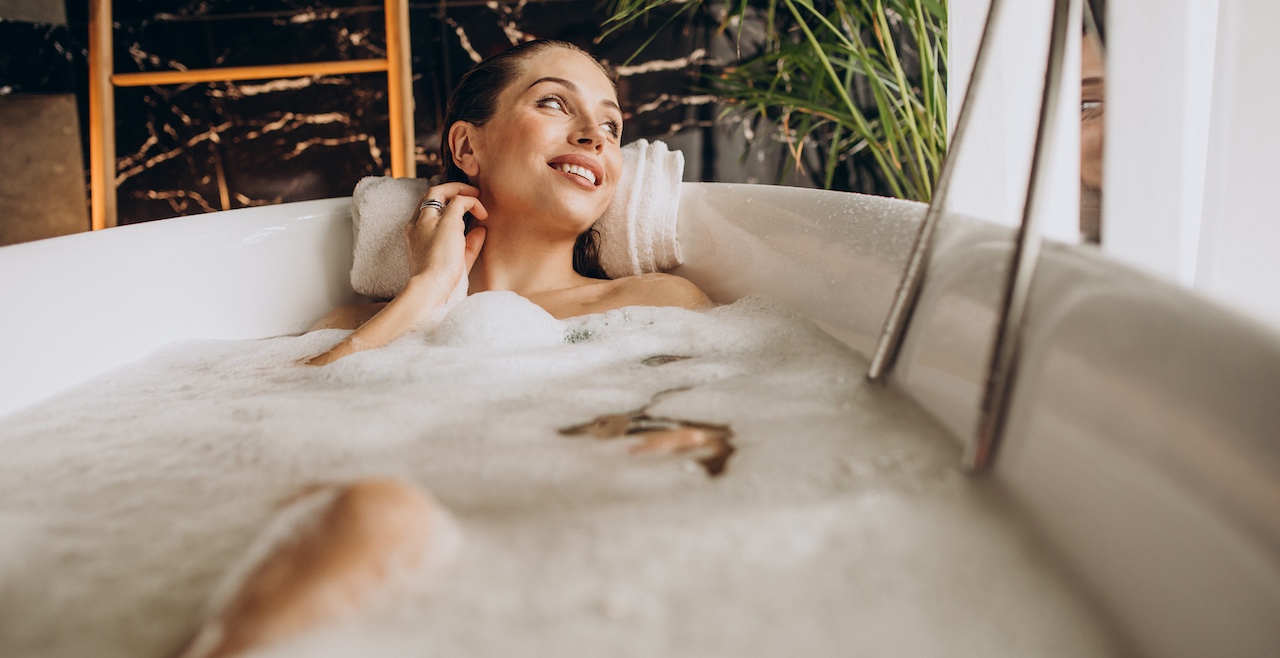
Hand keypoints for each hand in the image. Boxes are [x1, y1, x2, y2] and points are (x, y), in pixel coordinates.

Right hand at [302, 184, 487, 366]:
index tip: (460, 211)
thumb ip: (469, 246)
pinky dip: (473, 203)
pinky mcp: (445, 222)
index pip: (426, 210)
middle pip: (430, 195)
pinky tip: (483, 214)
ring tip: (477, 195)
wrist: (429, 290)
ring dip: (460, 190)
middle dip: (450, 190)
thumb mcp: (457, 262)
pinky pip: (460, 201)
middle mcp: (418, 224)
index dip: (443, 206)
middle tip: (469, 194)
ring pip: (440, 191)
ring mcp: (430, 221)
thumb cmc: (440, 283)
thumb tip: (481, 230)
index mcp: (415, 235)